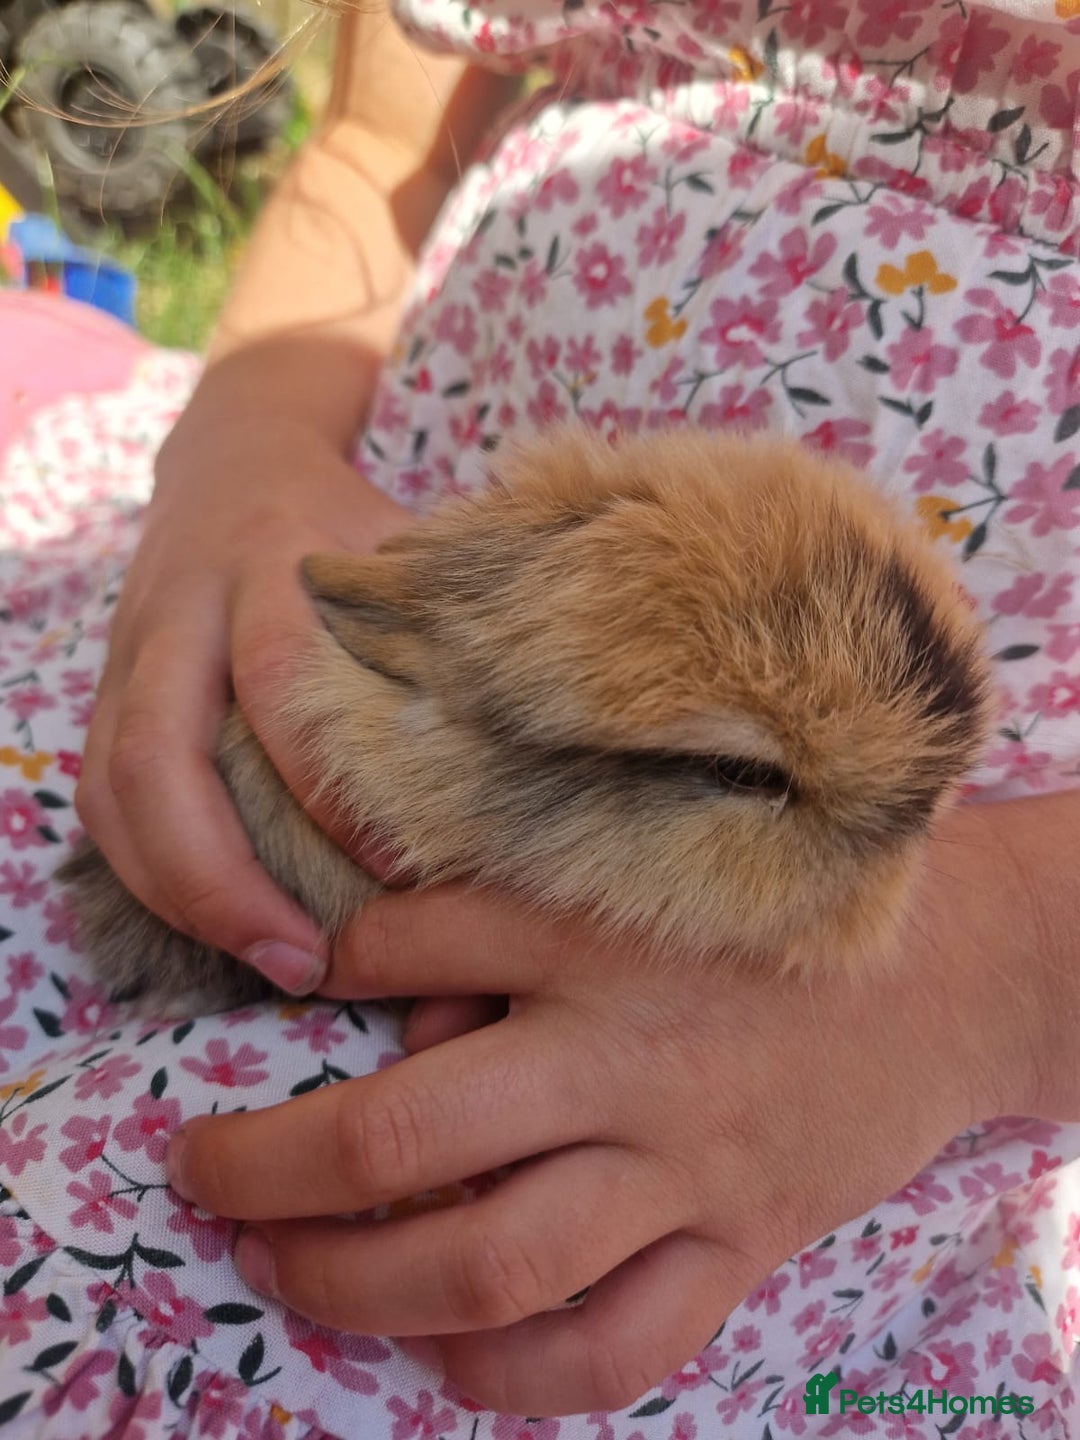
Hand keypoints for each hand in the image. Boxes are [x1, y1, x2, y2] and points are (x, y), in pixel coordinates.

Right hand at [75, 400, 409, 991]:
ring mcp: (130, 651)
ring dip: (176, 891)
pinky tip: (209, 919)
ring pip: (112, 787)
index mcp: (269, 565)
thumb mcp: (402, 545)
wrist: (237, 450)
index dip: (329, 787)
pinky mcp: (108, 687)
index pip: (281, 680)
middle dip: (220, 877)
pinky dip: (144, 868)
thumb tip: (536, 750)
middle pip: (158, 755)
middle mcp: (183, 610)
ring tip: (263, 960)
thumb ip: (446, 629)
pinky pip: (99, 793)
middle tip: (305, 964)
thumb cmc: (344, 517)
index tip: (398, 871)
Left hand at [164, 805, 1047, 1415]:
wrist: (955, 971)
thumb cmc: (789, 906)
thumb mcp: (652, 868)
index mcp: (595, 937)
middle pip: (408, 1136)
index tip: (308, 986)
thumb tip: (401, 1000)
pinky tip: (450, 1360)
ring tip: (282, 1270)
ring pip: (489, 1262)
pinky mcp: (741, 1244)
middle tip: (201, 1175)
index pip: (410, 945)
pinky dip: (516, 1375)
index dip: (334, 966)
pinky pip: (616, 1348)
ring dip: (358, 1283)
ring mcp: (684, 1168)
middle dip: (274, 1167)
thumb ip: (518, 916)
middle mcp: (624, 1057)